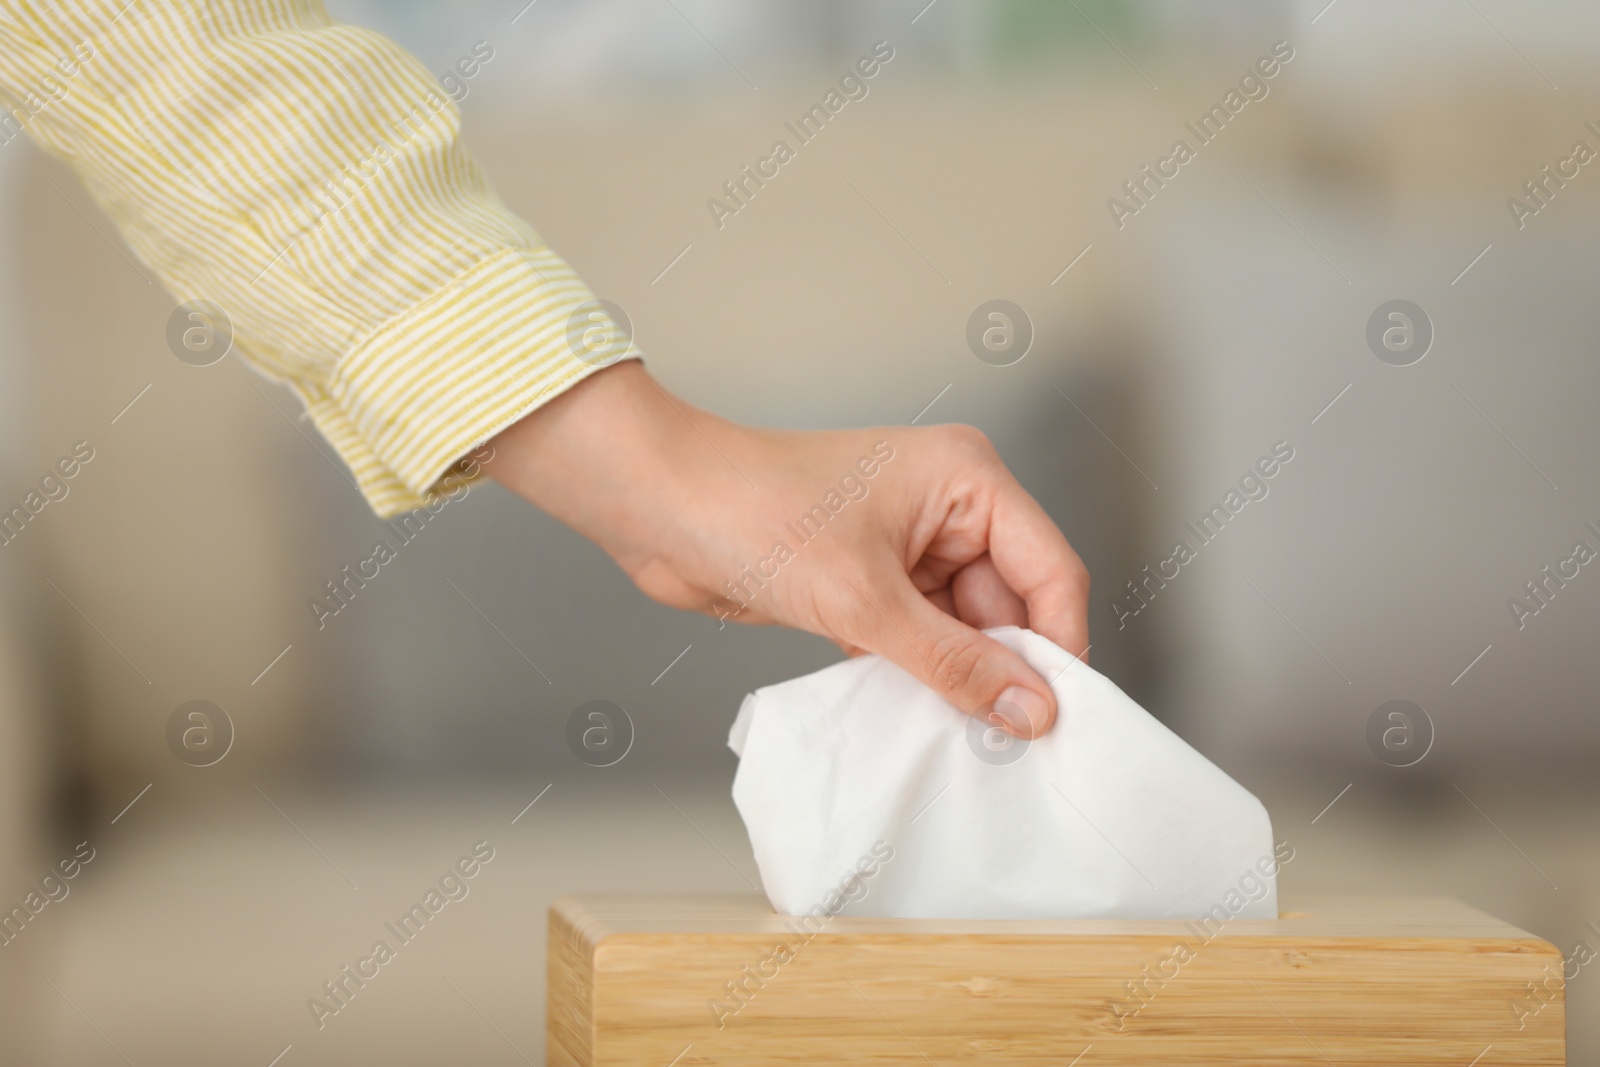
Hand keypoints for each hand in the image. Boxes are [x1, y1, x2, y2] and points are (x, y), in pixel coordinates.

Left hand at [482, 362, 1089, 736]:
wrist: (658, 507)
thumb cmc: (751, 512)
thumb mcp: (865, 600)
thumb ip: (955, 662)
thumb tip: (1032, 711)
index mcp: (967, 479)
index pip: (1050, 570)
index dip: (1058, 646)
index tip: (1056, 719)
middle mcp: (949, 507)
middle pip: (1011, 605)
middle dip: (1003, 670)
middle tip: (1000, 744)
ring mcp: (909, 545)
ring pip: (964, 629)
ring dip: (955, 679)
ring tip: (952, 734)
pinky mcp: (872, 580)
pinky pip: (921, 638)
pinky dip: (916, 675)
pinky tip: (909, 716)